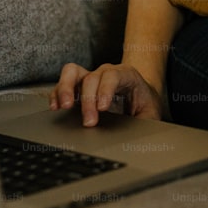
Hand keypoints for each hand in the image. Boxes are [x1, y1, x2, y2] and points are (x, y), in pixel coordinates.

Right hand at [50, 62, 164, 125]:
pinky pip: (63, 84)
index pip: (113, 76)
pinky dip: (57, 94)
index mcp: (126, 75)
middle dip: (88, 100)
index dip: (106, 90)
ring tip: (63, 107)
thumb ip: (146, 121)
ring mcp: (90, 77)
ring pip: (72, 72)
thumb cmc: (145, 102)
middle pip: (91, 77)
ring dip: (65, 89)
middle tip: (89, 122)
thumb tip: (141, 135)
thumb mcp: (151, 112)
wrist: (140, 93)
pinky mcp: (78, 86)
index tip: (102, 108)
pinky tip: (56, 107)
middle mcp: (106, 73)